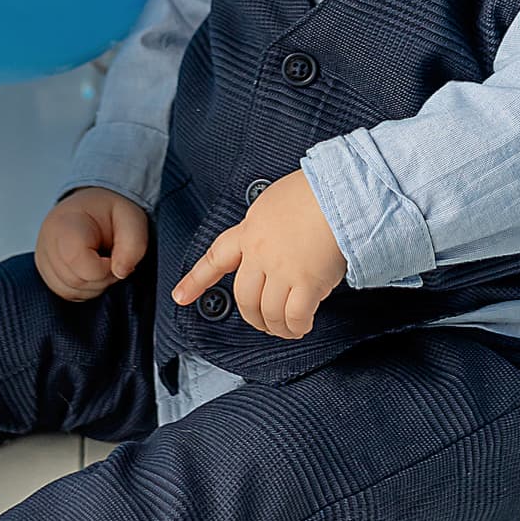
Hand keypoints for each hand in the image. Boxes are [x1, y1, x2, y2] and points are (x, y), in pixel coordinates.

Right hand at [34, 188, 149, 300]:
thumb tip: (120, 273)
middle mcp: (47, 241)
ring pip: (69, 290)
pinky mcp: (44, 270)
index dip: (105, 269)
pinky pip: (64, 293)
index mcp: (66, 224)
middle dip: (102, 279)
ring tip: (102, 264)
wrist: (92, 205)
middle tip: (112, 261)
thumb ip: (133, 246)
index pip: (80, 264)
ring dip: (93, 286)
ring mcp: (42, 257)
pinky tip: (91, 272)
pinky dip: (83, 289)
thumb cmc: (110, 211)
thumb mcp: (132, 219)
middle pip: (75, 281)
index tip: (114, 256)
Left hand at [171, 171, 346, 339]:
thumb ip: (265, 226)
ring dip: (276, 326)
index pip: (216, 257)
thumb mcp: (273, 202)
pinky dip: (297, 326)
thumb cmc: (314, 191)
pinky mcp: (308, 282)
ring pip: (268, 311)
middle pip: (244, 296)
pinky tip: (302, 326)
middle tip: (261, 322)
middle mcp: (259, 253)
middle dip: (251, 315)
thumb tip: (272, 243)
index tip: (180, 296)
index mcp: (248, 231)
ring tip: (286, 329)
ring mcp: (282, 269)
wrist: (339, 191)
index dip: (196, 280)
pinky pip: (295, 316)